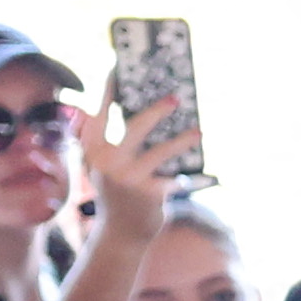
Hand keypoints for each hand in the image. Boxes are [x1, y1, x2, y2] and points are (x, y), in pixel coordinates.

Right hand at [88, 89, 193, 239]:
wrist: (122, 233)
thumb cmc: (116, 191)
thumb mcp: (101, 165)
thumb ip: (99, 140)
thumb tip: (99, 109)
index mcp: (93, 151)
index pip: (99, 115)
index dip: (109, 91)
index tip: (117, 67)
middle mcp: (108, 164)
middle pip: (134, 129)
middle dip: (156, 111)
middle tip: (175, 98)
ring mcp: (129, 180)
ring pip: (160, 152)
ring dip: (182, 141)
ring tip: (199, 131)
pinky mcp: (150, 195)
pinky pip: (176, 178)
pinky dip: (191, 176)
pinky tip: (207, 174)